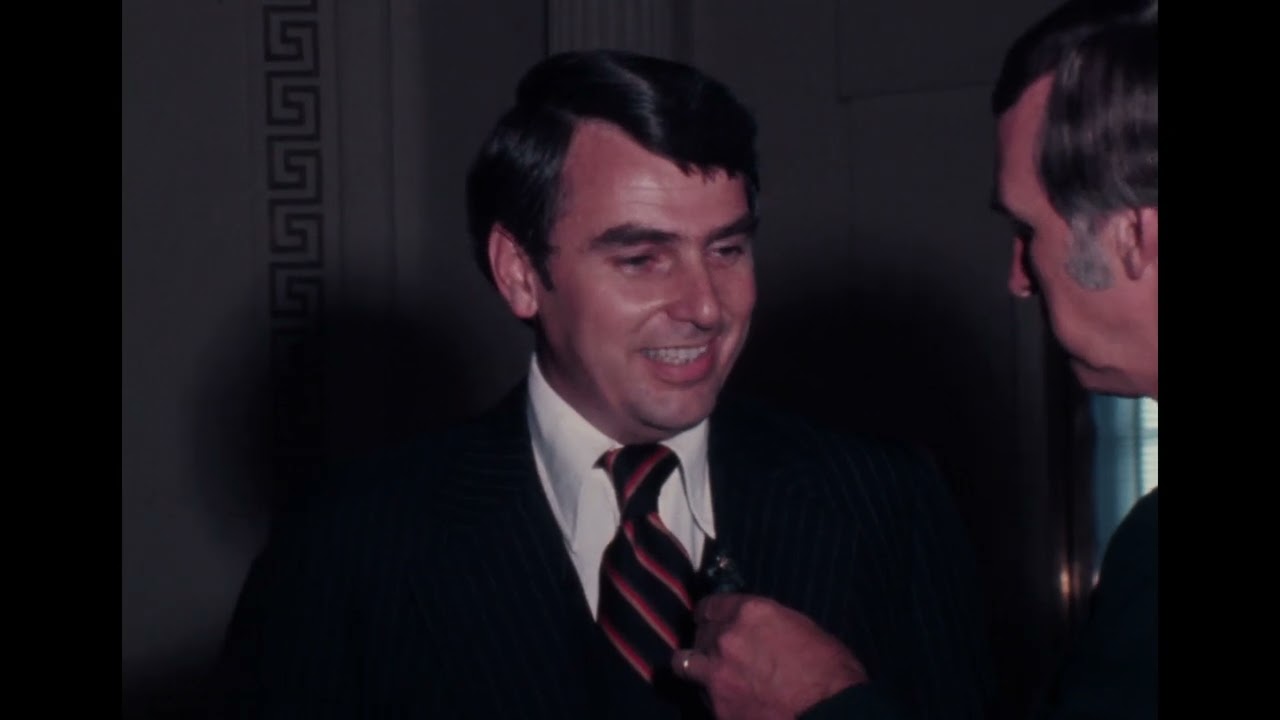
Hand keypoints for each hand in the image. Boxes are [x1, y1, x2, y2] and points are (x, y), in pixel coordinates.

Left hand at [671, 594, 867, 718]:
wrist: (832, 714)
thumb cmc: (832, 672)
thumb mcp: (804, 630)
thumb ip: (770, 625)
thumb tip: (759, 631)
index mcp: (750, 613)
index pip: (711, 605)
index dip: (711, 614)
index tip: (711, 620)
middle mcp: (726, 639)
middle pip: (700, 633)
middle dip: (708, 640)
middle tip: (719, 651)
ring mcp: (717, 675)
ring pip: (684, 663)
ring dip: (695, 665)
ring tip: (708, 674)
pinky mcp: (717, 708)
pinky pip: (704, 697)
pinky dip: (713, 698)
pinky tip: (729, 702)